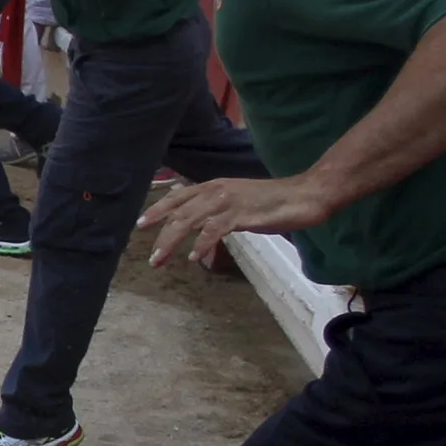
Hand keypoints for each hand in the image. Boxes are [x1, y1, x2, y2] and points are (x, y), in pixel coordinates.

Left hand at [136, 173, 337, 266]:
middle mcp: (216, 190)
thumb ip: (216, 208)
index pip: (178, 196)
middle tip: (150, 256)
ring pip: (190, 220)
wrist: (305, 195)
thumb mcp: (237, 202)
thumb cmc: (273, 201)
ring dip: (172, 241)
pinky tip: (194, 257)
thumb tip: (197, 218)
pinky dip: (201, 244)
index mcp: (214, 186)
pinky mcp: (242, 214)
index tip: (140, 224)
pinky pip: (215, 229)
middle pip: (179, 211)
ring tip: (161, 259)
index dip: (158, 209)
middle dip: (160, 232)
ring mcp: (229, 201)